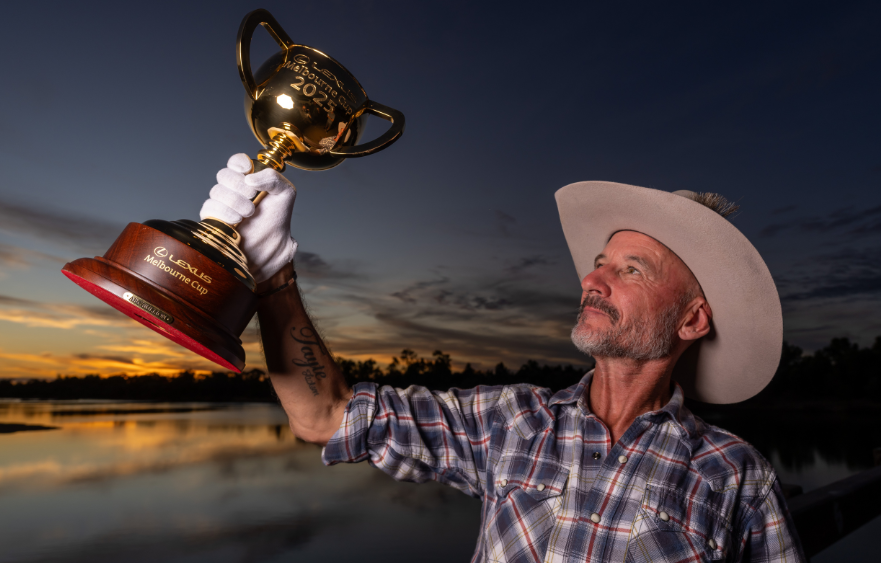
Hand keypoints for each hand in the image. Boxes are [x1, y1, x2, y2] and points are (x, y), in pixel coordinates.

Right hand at [199, 154, 297, 283]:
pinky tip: (236, 221)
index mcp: (250, 180)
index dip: (238, 163)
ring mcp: (222, 204)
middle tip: (253, 197)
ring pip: (216, 191)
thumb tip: (250, 177)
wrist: (270, 249)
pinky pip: (209, 207)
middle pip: (224, 175)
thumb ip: (274, 178)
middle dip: (240, 185)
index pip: (236, 162)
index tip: (246, 170)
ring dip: (235, 201)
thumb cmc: (277, 221)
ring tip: (249, 213)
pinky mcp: (212, 219)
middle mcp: (234, 190)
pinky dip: (224, 212)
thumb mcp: (285, 194)